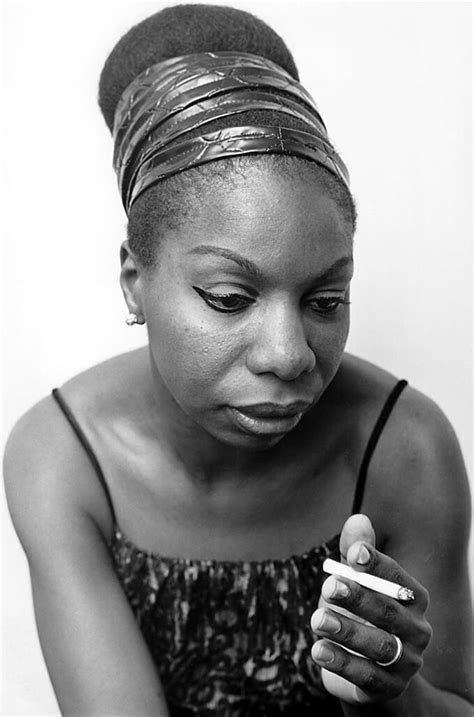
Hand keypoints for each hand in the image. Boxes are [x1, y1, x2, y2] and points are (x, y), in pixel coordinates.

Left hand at [311, 515, 431, 703]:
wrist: (371, 673)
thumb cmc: (361, 615)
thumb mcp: (355, 582)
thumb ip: (355, 552)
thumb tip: (357, 518)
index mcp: (412, 597)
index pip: (397, 577)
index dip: (375, 564)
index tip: (352, 553)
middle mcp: (416, 629)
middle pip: (388, 611)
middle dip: (357, 597)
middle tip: (328, 587)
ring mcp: (406, 661)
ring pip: (379, 645)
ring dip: (346, 631)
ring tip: (316, 620)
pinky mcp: (389, 687)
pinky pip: (367, 676)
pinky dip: (342, 663)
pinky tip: (317, 650)